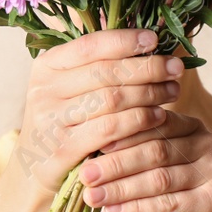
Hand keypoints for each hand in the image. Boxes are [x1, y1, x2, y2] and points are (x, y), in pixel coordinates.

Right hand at [7, 29, 186, 195]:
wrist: (35, 171)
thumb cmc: (66, 123)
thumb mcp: (71, 89)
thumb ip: (100, 65)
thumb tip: (146, 39)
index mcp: (46, 66)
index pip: (90, 45)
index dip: (125, 40)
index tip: (155, 39)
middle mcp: (43, 90)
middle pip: (106, 71)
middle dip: (147, 67)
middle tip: (176, 69)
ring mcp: (51, 120)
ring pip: (112, 99)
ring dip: (149, 94)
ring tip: (172, 92)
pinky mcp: (64, 148)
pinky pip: (111, 130)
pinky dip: (140, 121)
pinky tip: (159, 117)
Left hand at [78, 110, 211, 211]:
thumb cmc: (180, 195)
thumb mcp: (159, 169)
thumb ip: (136, 156)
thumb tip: (89, 157)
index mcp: (193, 125)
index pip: (152, 124)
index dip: (119, 134)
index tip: (88, 146)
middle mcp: (210, 142)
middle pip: (155, 150)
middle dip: (116, 164)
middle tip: (85, 175)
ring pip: (160, 178)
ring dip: (122, 188)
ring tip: (93, 197)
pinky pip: (169, 205)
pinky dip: (138, 209)